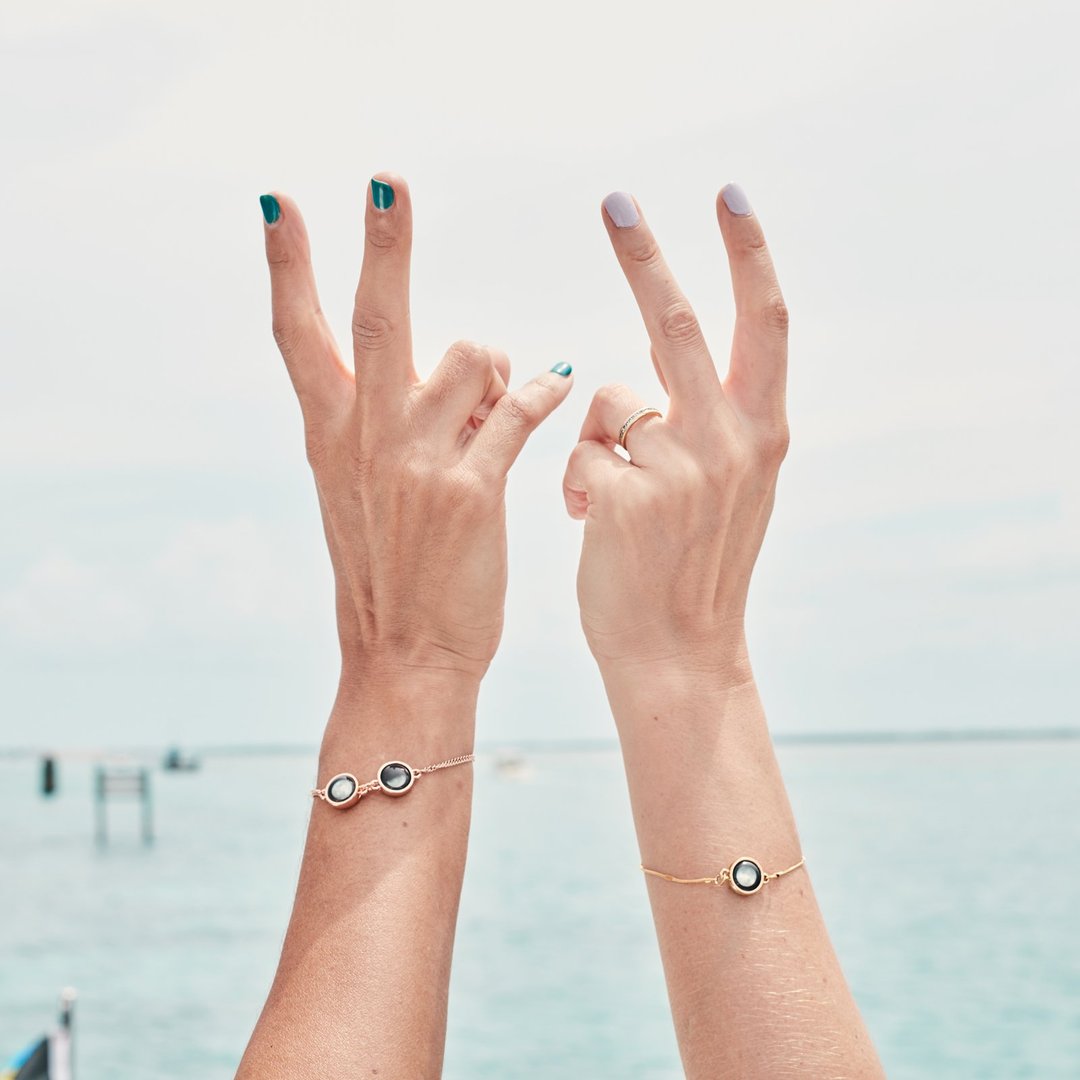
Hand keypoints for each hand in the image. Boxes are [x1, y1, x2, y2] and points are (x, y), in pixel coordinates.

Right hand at [261, 176, 573, 689]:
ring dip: (494, 365)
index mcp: (330, 436)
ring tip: (497, 397)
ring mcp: (416, 465)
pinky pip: (517, 411)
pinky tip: (559, 384)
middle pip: (374, 320)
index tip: (276, 203)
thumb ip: (392, 423)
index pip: (296, 334)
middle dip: (381, 245)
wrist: (402, 655)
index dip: (286, 267)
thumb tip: (464, 361)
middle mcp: (365, 440)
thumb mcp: (360, 494)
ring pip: (469, 358)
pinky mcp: (471, 494)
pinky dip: (542, 392)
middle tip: (385, 179)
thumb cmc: (390, 571)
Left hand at [563, 185, 787, 682]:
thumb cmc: (695, 568)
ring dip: (597, 438)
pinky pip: (578, 452)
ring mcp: (679, 470)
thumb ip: (715, 422)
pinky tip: (587, 525)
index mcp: (763, 435)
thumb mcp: (733, 489)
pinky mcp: (622, 498)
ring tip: (606, 498)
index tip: (729, 195)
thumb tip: (658, 361)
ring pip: (609, 400)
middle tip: (614, 200)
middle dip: (644, 257)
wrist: (679, 655)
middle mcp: (731, 442)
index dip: (749, 254)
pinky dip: (573, 481)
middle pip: (680, 323)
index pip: (764, 323)